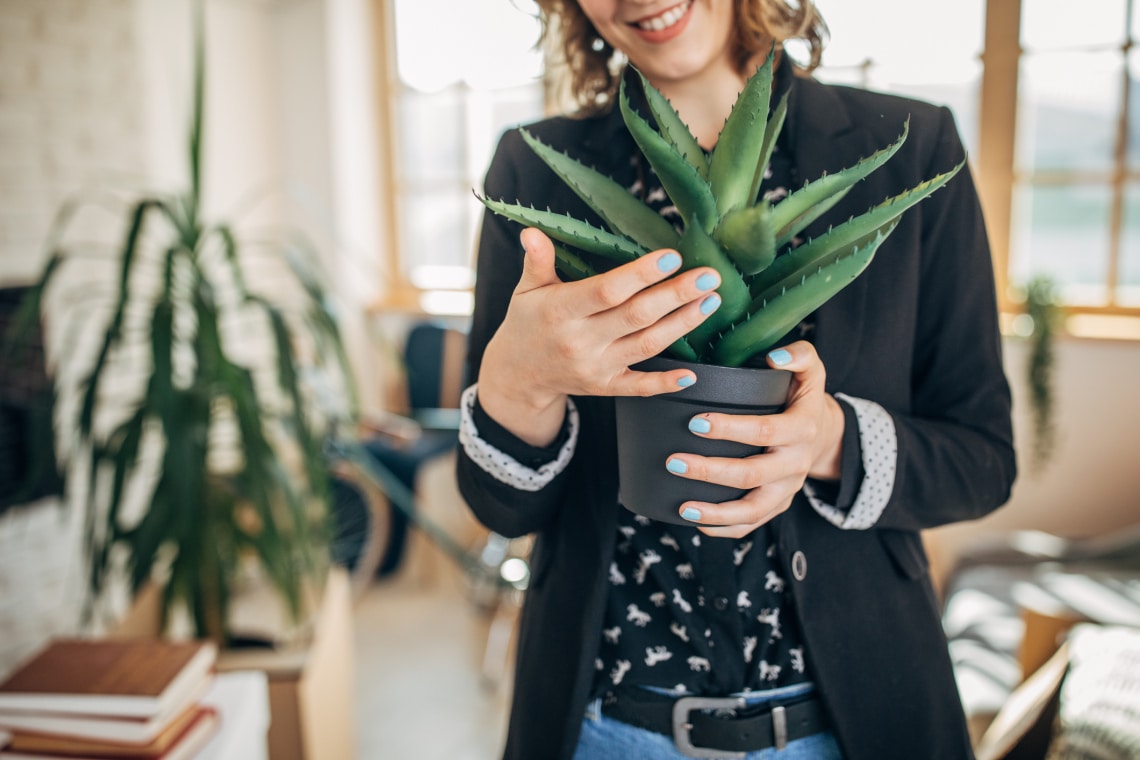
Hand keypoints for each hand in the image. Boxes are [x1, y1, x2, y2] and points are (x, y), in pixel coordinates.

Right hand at [478, 227, 722, 445]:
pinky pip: (638, 387)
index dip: (641, 275)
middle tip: (709, 276)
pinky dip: (665, 384)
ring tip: (711, 302)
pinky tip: (692, 374)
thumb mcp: (526, 290)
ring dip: (682, 325)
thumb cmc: (527, 322)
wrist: (517, 375)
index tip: (672, 257)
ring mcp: (596, 367)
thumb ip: (536, 261)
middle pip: (636, 316)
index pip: (607, 291)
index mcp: (561, 311)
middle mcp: (581, 341)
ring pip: (646, 346)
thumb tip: (532, 232)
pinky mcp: (605, 387)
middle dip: (676, 295)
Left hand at [665, 341, 844, 538]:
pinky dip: (725, 528)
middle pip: (753, 474)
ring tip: (683, 507)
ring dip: (717, 512)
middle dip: (711, 471)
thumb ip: (799, 354)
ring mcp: (788, 489)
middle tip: (674, 461)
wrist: (824, 434)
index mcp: (802, 427)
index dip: (731, 429)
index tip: (695, 423)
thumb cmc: (802, 396)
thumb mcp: (810, 369)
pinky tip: (696, 522)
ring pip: (753, 509)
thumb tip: (774, 355)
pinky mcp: (779, 505)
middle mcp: (796, 462)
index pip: (765, 431)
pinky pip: (753, 524)